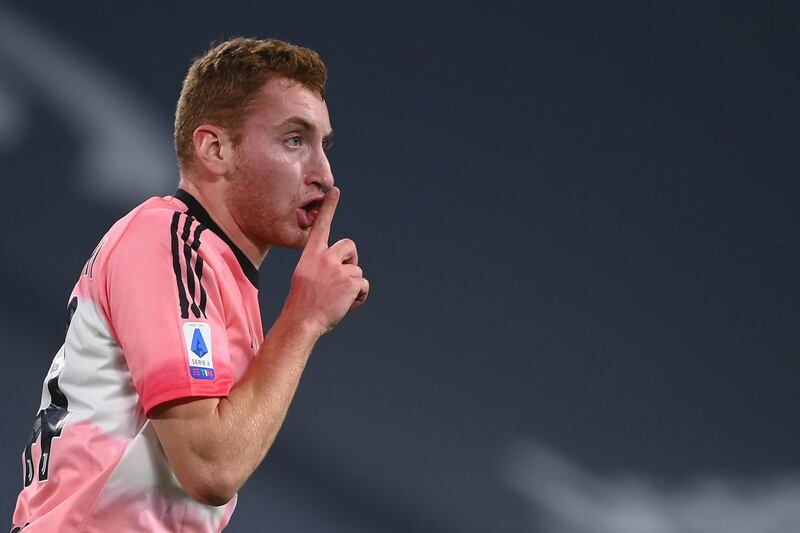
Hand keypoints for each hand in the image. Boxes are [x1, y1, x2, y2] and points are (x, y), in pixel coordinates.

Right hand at [282, 187, 368, 335]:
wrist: (301, 321)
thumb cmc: (303, 304)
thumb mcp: (306, 277)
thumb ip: (321, 267)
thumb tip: (341, 268)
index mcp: (312, 254)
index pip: (321, 226)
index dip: (329, 207)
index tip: (335, 190)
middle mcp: (325, 257)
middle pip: (350, 246)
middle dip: (351, 261)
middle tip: (342, 279)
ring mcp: (338, 269)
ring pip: (357, 271)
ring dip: (352, 286)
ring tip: (337, 299)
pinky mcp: (350, 282)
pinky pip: (364, 286)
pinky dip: (359, 298)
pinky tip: (346, 305)